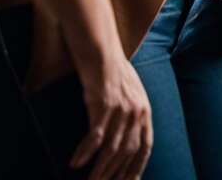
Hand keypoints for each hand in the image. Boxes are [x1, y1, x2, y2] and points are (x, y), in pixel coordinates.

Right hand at [71, 52, 152, 179]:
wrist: (103, 55)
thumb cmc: (114, 76)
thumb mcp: (132, 97)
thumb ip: (133, 117)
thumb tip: (127, 140)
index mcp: (145, 112)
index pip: (145, 147)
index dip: (136, 167)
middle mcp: (137, 113)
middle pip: (128, 152)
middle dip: (116, 174)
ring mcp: (122, 109)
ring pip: (112, 148)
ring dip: (101, 169)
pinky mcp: (104, 105)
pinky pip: (95, 135)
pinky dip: (86, 151)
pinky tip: (76, 163)